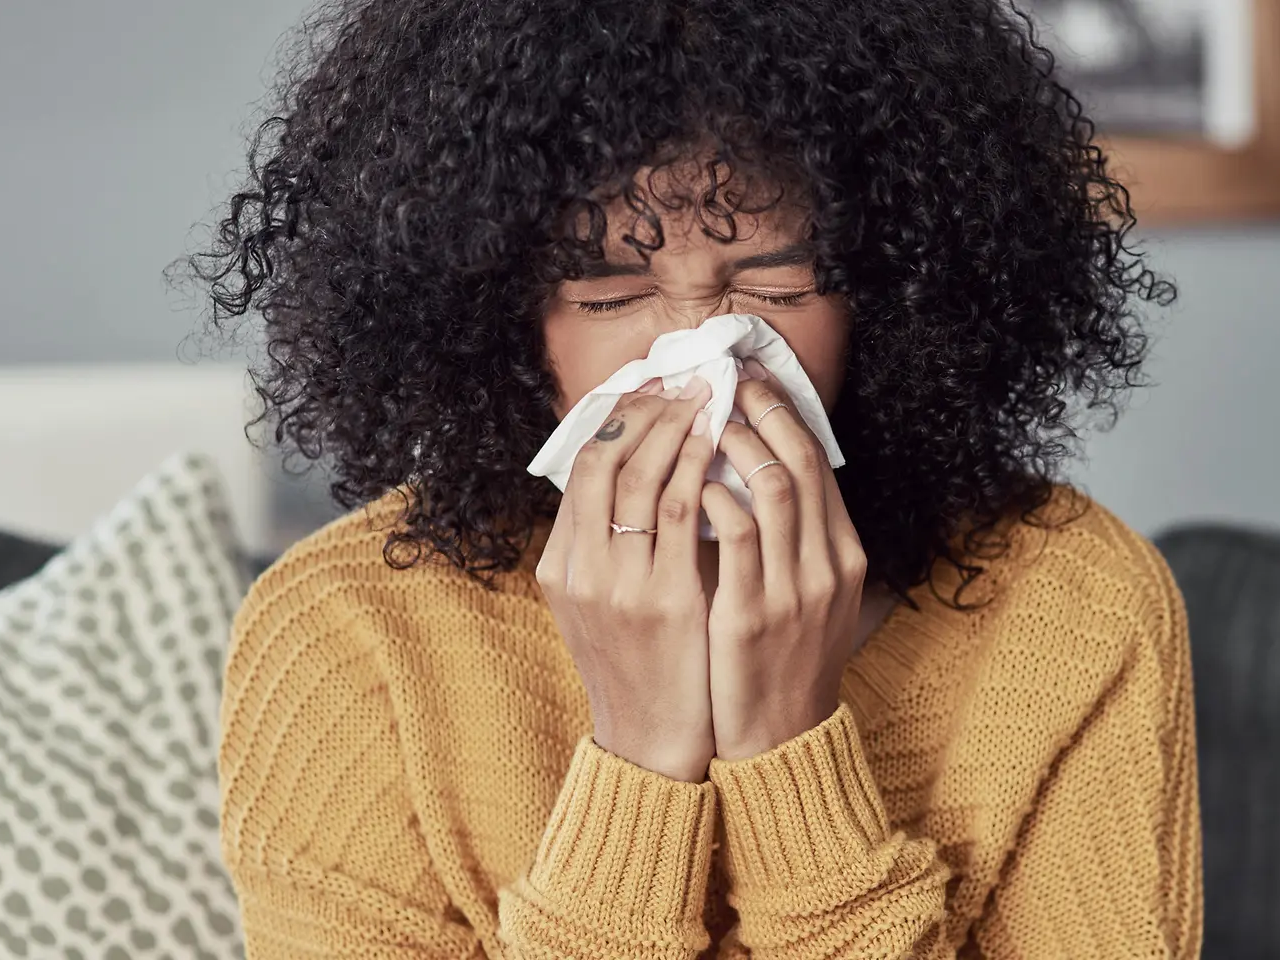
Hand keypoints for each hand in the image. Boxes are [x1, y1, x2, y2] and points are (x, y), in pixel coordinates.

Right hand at [535, 376, 718, 781]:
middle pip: (604, 461)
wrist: (649, 743)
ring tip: (705, 396)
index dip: (616, 420)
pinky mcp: (663, 600)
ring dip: (675, 427)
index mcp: (562, 568)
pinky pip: (678, 513)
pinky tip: (717, 444)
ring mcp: (619, 585)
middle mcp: (581, 571)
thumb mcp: (598, 607)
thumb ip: (604, 549)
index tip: (649, 387)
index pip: (581, 470)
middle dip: (645, 410)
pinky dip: (696, 468)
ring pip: (640, 477)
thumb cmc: (635, 668)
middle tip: (681, 379)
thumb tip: (631, 482)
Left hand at [699, 358, 868, 759]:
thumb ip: (794, 541)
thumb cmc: (780, 661)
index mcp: (843, 557)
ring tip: (703, 420)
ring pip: (775, 487)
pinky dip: (713, 498)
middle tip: (723, 379)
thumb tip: (759, 475)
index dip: (784, 414)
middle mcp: (827, 566)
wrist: (779, 740)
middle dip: (761, 411)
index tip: (750, 381)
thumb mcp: (808, 598)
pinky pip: (736, 537)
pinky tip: (688, 484)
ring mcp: (793, 591)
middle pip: (802, 461)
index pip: (819, 463)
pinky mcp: (752, 616)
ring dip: (736, 444)